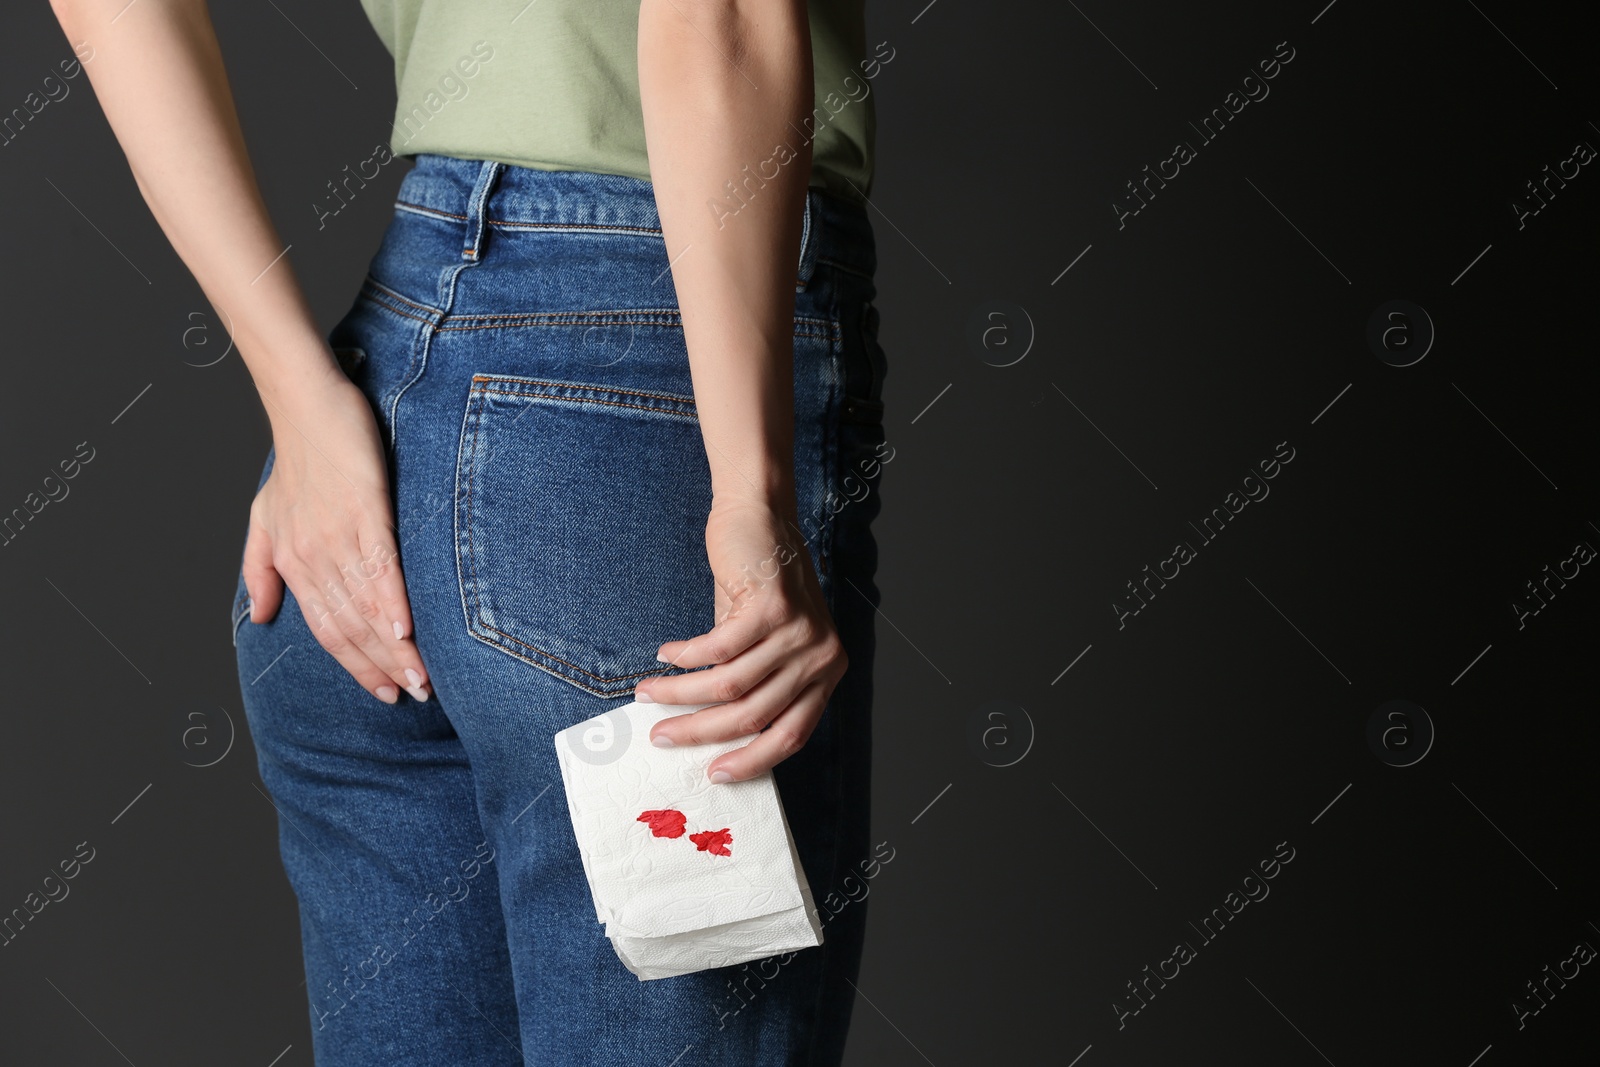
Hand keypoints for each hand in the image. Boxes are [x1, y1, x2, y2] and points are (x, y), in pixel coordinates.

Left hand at [241, 372, 431, 704]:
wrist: (307, 403)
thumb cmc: (296, 458)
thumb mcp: (263, 518)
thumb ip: (259, 569)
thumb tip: (259, 616)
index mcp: (293, 563)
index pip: (327, 629)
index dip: (355, 666)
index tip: (383, 692)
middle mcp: (312, 556)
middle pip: (348, 626)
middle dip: (382, 667)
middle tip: (415, 695)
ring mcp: (337, 533)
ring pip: (364, 605)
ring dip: (393, 647)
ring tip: (421, 677)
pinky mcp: (364, 509)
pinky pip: (379, 564)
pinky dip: (392, 599)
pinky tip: (408, 628)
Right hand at [635, 499, 847, 781]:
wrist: (762, 517)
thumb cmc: (758, 586)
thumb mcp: (766, 644)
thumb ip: (752, 686)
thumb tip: (705, 737)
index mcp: (826, 673)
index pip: (792, 735)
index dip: (751, 760)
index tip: (713, 773)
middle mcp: (821, 656)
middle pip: (754, 715)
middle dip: (700, 731)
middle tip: (661, 735)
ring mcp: (800, 631)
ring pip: (729, 685)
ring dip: (680, 693)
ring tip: (648, 692)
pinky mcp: (772, 607)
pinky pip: (717, 649)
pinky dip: (685, 656)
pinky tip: (665, 655)